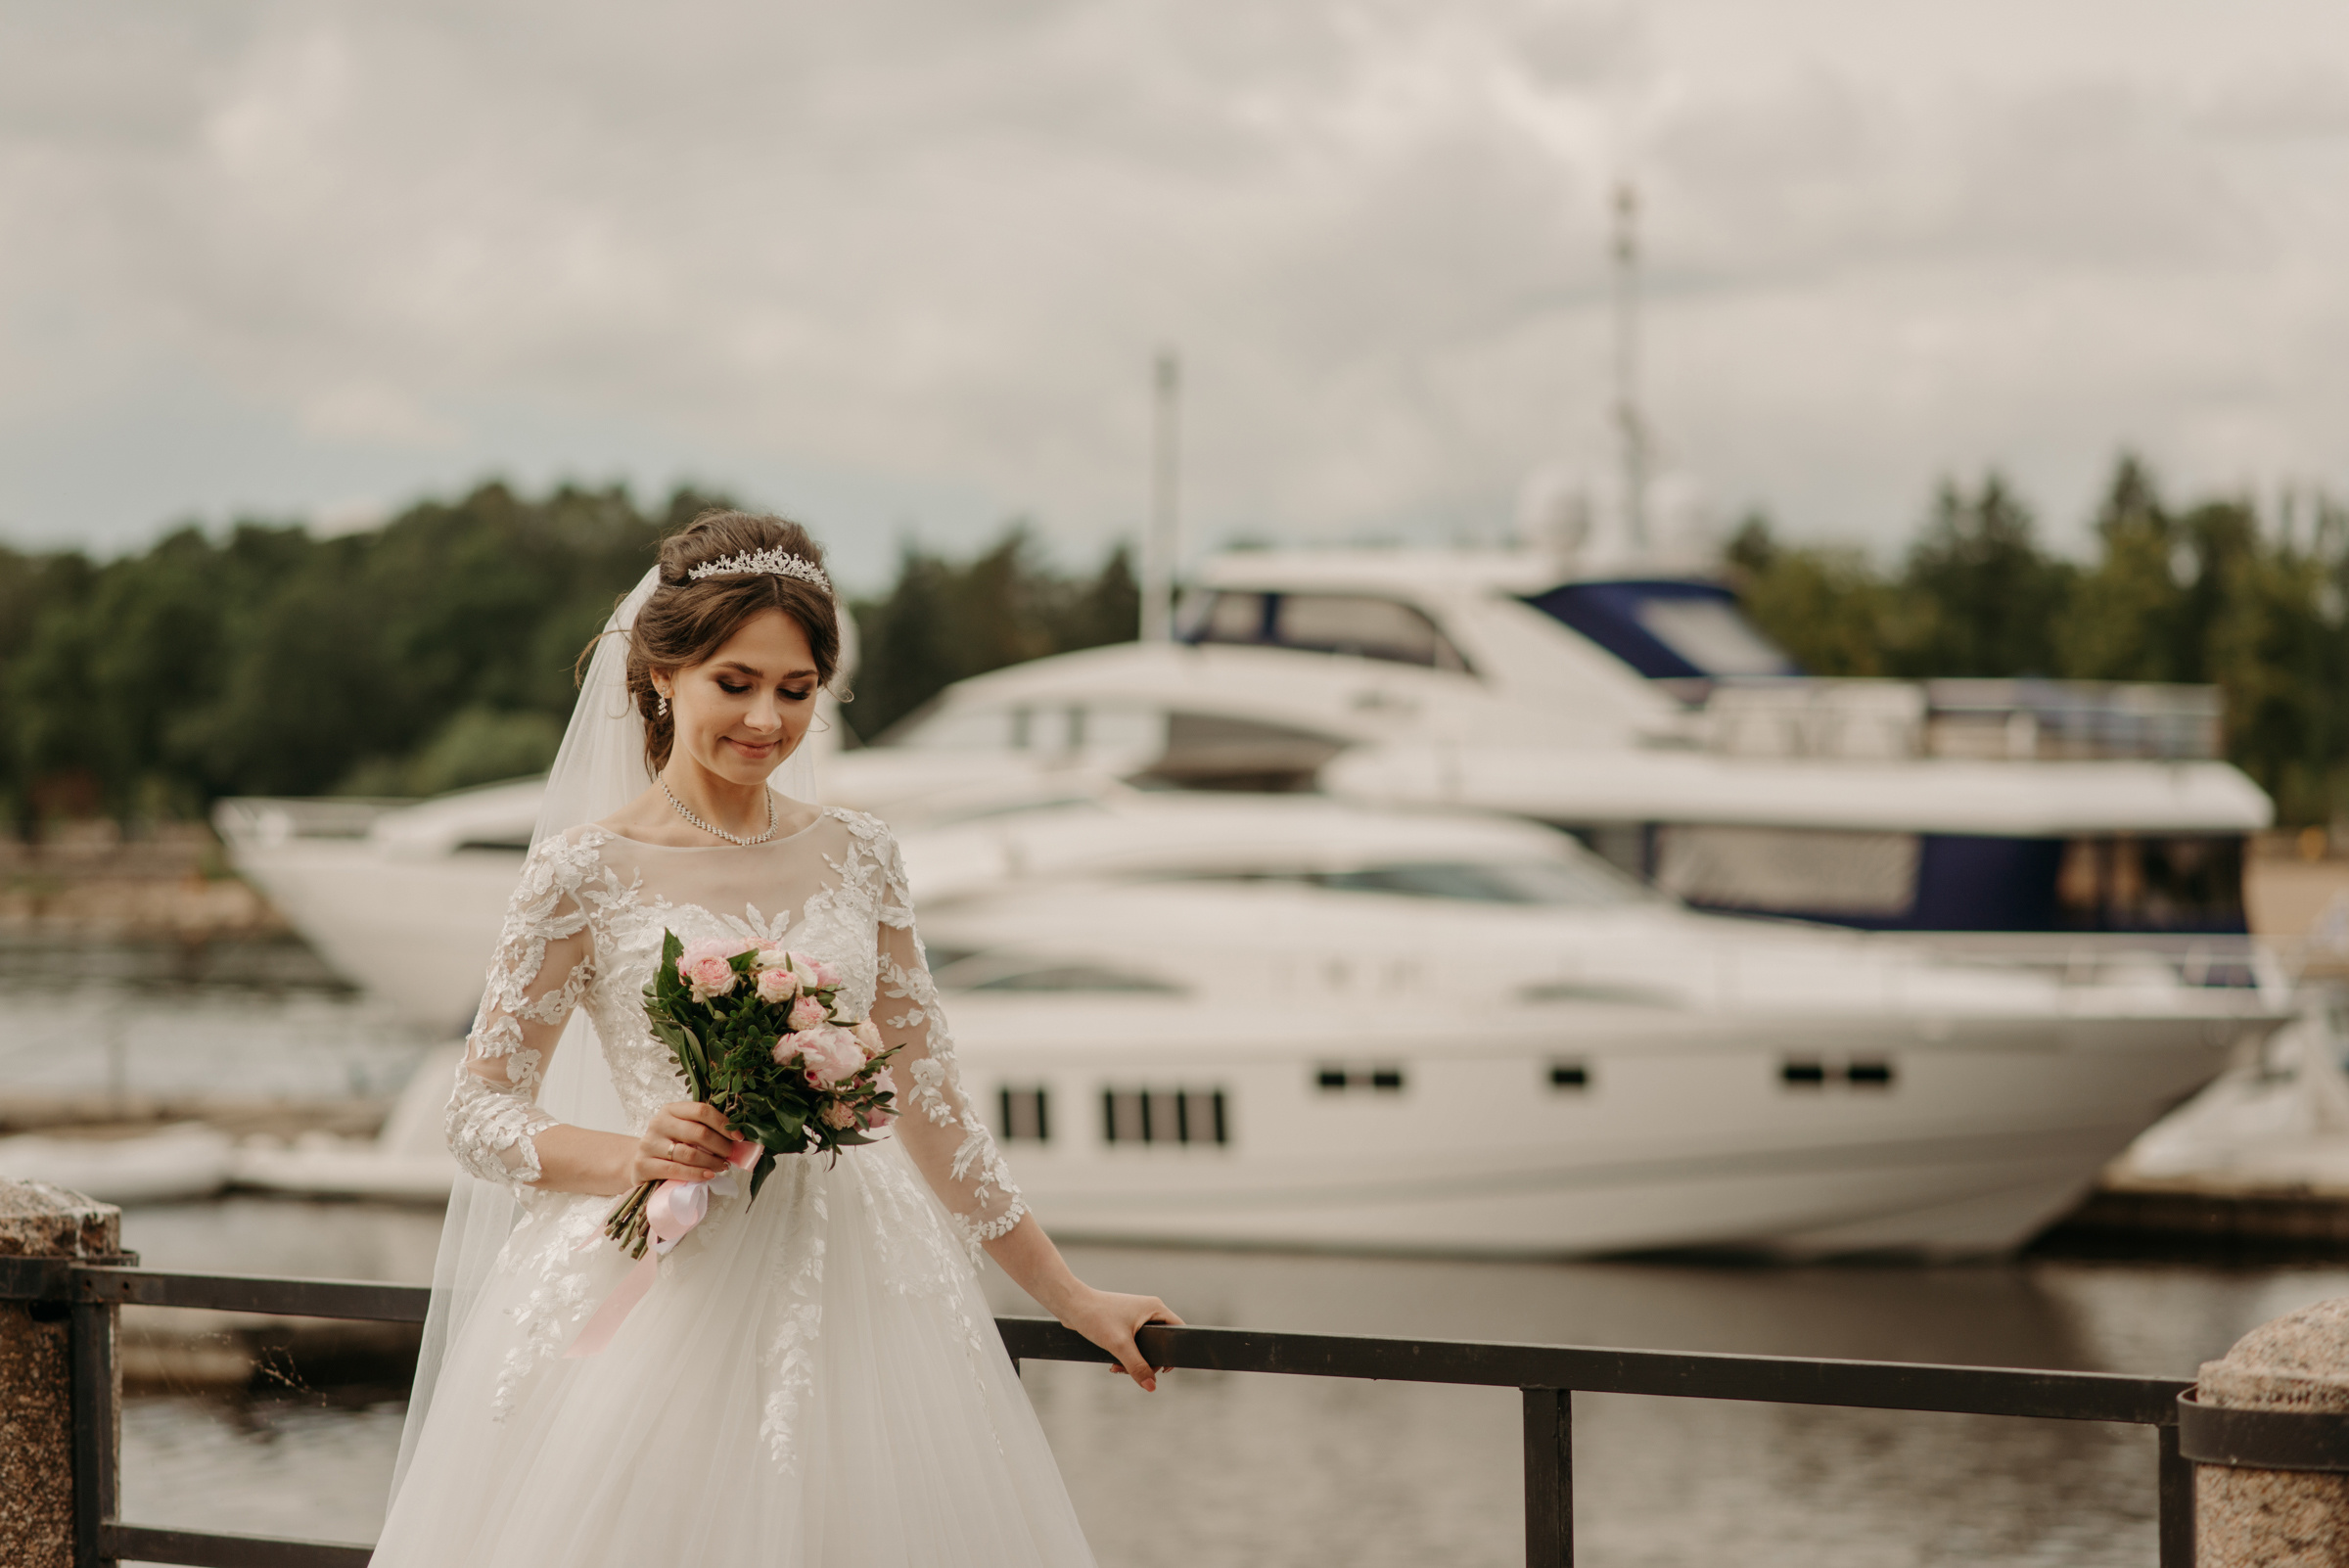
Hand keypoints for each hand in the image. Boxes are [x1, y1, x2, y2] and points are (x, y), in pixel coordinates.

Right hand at [628, 1101, 736, 1184]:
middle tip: (731, 1155)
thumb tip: (737, 1140)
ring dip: (711, 1162)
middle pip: (698, 1133)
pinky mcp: (644, 1164)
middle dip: (720, 1145)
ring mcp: (649, 1144)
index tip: (738, 1137)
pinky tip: (709, 1175)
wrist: (640, 1160)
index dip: (723, 1124)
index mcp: (671, 1110)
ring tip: (723, 1166)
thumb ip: (704, 1130)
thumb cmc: (669, 1144)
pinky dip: (696, 1174)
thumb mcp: (683, 1131)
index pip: (701, 1111)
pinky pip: (676, 1170)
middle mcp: (658, 1123)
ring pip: (689, 1153)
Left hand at [1060, 1287, 1183, 1392]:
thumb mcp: (1119, 1344)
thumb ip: (1137, 1366)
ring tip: (1118, 1368)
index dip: (1173, 1351)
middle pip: (1161, 1342)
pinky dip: (1126, 1355)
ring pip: (1146, 1346)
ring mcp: (1136, 1316)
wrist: (1071, 1306)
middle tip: (1131, 1371)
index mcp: (1155, 1308)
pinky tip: (1114, 1363)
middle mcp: (1148, 1310)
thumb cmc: (1095, 1317)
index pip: (1178, 1330)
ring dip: (1134, 1361)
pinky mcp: (1124, 1323)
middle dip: (1148, 1361)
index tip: (1162, 1369)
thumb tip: (1151, 1386)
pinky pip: (1134, 1344)